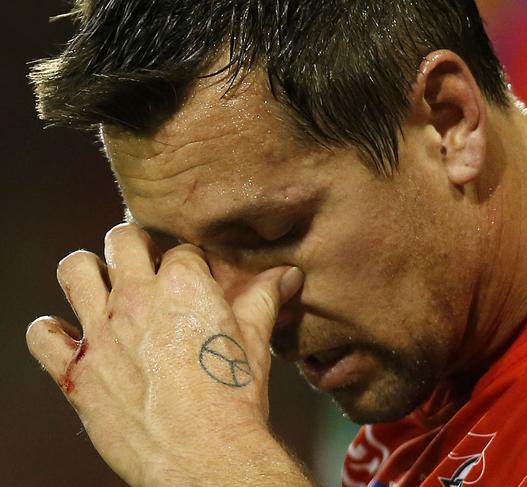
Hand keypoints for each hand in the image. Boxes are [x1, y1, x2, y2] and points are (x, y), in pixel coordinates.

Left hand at [26, 223, 303, 485]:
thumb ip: (264, 298)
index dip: (188, 260)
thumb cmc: (232, 398)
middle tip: (142, 262)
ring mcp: (101, 331)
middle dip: (133, 244)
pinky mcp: (77, 371)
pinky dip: (51, 331)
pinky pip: (42, 336)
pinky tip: (69, 336)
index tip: (192, 275)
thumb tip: (286, 275)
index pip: (180, 249)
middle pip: (121, 240)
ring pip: (75, 270)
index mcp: (183, 284)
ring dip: (86, 270)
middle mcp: (136, 297)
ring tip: (100, 283)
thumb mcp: (254, 340)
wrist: (203, 454)